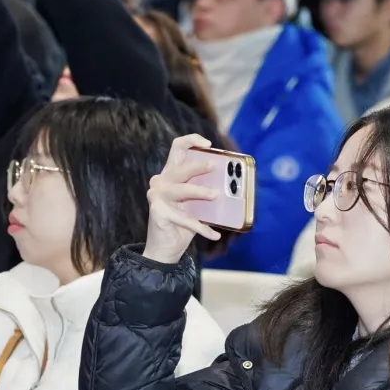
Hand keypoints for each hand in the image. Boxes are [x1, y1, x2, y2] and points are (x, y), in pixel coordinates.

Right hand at [143, 135, 221, 264]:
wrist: (165, 249)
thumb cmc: (183, 223)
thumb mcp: (196, 203)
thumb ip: (206, 190)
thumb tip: (232, 184)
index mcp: (171, 173)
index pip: (178, 147)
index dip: (192, 140)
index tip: (209, 144)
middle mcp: (161, 181)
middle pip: (181, 167)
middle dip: (199, 166)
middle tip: (214, 167)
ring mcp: (157, 196)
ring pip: (182, 190)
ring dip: (200, 192)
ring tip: (216, 195)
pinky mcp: (158, 212)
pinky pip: (185, 218)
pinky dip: (202, 227)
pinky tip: (214, 234)